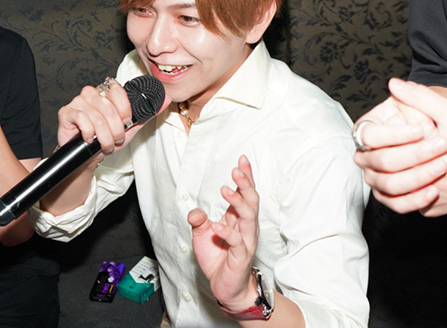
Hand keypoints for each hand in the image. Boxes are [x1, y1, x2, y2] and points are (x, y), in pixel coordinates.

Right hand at [57, 78, 170, 161]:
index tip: (126, 122)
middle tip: (115, 139)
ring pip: (97, 116)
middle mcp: (91, 93)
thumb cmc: (106, 139)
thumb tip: (166, 99)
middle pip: (108, 107)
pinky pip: (82, 120)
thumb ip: (148, 112)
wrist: (87, 157)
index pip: (117, 90)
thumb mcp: (131, 126)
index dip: (124, 109)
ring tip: (104, 143)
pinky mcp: (66, 112)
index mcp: (106, 92)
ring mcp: (77, 101)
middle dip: (116, 129)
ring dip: (103, 136)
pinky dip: (89, 134)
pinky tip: (88, 139)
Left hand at [187, 155, 259, 310]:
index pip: (246, 193)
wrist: (225, 287)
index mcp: (239, 219)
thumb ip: (199, 221)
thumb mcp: (202, 235)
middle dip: (245, 184)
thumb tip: (195, 211)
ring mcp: (246, 241)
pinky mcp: (241, 256)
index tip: (242, 159)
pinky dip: (227, 232)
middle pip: (251, 201)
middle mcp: (246, 227)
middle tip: (236, 169)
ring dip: (238, 202)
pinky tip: (217, 225)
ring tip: (225, 190)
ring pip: (248, 217)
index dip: (245, 177)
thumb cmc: (218, 259)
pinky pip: (237, 242)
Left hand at [356, 78, 446, 215]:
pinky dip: (407, 187)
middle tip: (397, 141)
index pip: (382, 148)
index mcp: (419, 159)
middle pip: (381, 172)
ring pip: (389, 191)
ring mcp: (424, 202)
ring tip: (400, 155)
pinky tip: (416, 171)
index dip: (386, 134)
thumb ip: (419, 98)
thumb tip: (394, 84)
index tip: (399, 127)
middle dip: (387, 152)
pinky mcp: (432, 210)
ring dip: (391, 172)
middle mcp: (418, 186)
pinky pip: (407, 200)